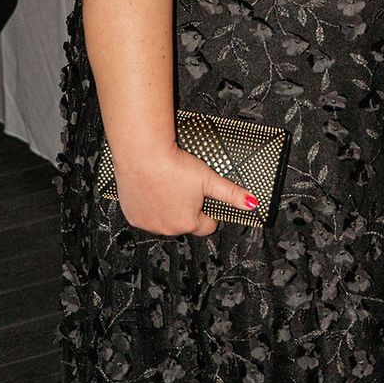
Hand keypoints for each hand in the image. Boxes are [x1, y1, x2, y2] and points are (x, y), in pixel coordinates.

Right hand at [110, 139, 258, 236]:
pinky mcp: (132, 215)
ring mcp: (148, 223)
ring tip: (167, 185)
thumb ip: (231, 193)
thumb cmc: (173, 165)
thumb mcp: (209, 178)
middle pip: (183, 223)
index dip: (208, 211)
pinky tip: (152, 189)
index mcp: (188, 222)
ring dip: (167, 209)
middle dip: (186, 209)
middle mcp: (167, 228)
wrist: (142, 154)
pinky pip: (144, 215)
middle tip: (184, 186)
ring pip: (163, 220)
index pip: (206, 226)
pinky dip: (148, 206)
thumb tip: (251, 203)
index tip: (203, 198)